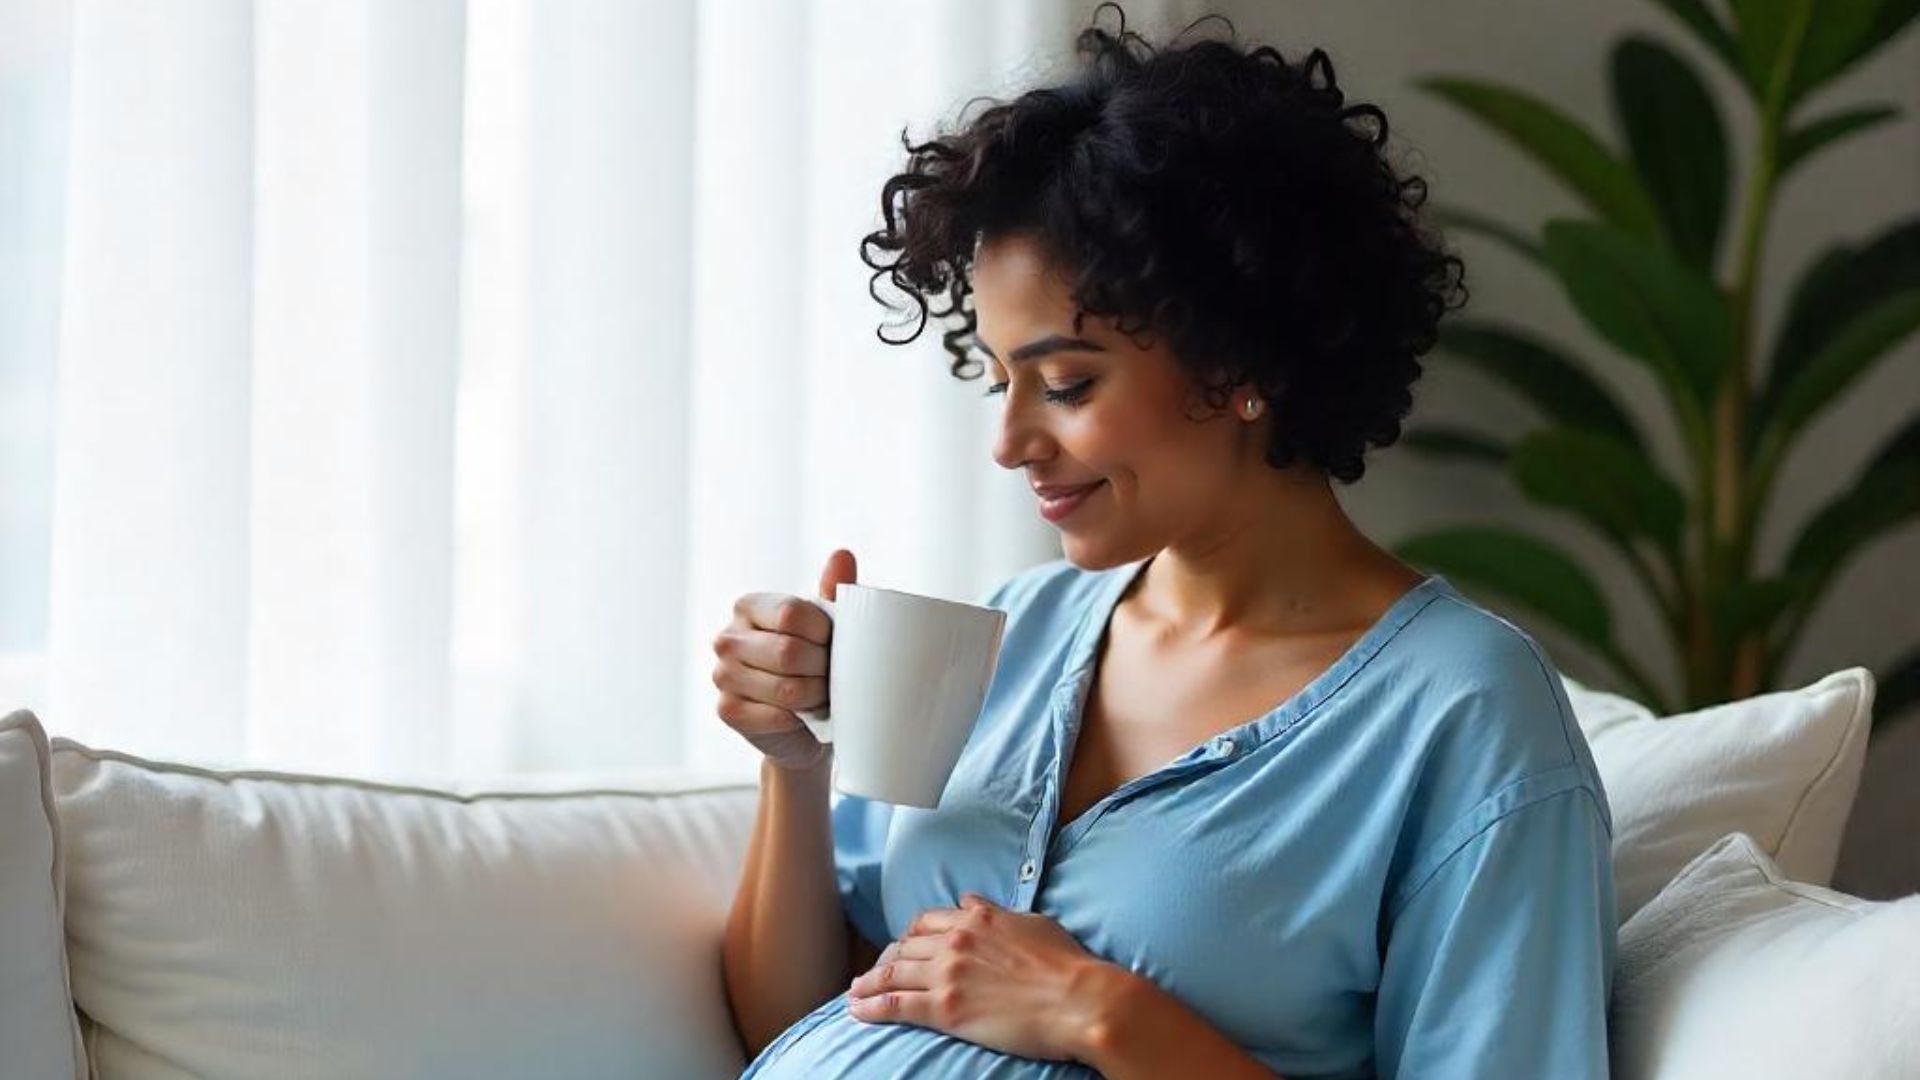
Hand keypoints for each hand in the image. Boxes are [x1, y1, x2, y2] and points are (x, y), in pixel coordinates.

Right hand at [711, 549, 854, 770]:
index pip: (791, 614)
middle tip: (833, 676)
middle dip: (823, 669)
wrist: (807, 723)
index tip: (834, 643)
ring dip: (816, 696)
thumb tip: (842, 554)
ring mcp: (722, 675)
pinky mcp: (727, 710)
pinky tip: (804, 715)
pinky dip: (800, 719)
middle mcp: (727, 638)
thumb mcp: (828, 625)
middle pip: (787, 652)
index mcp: (748, 606)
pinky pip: (776, 716)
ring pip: (786, 688)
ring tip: (822, 695)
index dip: (824, 633)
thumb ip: (834, 590)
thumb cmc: (817, 663)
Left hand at [846, 892, 1118, 1062]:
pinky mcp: (946, 1007)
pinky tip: (857, 1010)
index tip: (902, 945)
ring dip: (869, 982)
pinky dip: (871, 1005)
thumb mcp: (1031, 923)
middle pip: (905, 945)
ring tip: (855, 992)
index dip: (910, 935)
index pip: (928, 921)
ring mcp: (948, 973)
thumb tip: (969, 902)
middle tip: (874, 972)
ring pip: (893, 972)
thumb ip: (995, 912)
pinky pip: (896, 1003)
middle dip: (885, 959)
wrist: (1079, 999)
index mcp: (977, 918)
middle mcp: (956, 940)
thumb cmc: (1066, 964)